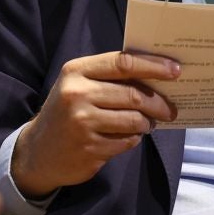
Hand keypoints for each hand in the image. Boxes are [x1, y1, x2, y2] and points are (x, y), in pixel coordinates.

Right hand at [10, 50, 180, 197]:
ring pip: (134, 120)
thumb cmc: (66, 111)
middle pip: (133, 94)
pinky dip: (133, 139)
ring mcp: (82, 123)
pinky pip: (127, 141)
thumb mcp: (78, 85)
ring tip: (147, 124)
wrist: (38, 151)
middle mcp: (76, 94)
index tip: (175, 70)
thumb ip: (109, 77)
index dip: (153, 66)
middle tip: (170, 109)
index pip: (122, 63)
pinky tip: (127, 137)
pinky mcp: (89, 148)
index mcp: (76, 71)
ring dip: (147, 123)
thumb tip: (157, 76)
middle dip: (158, 103)